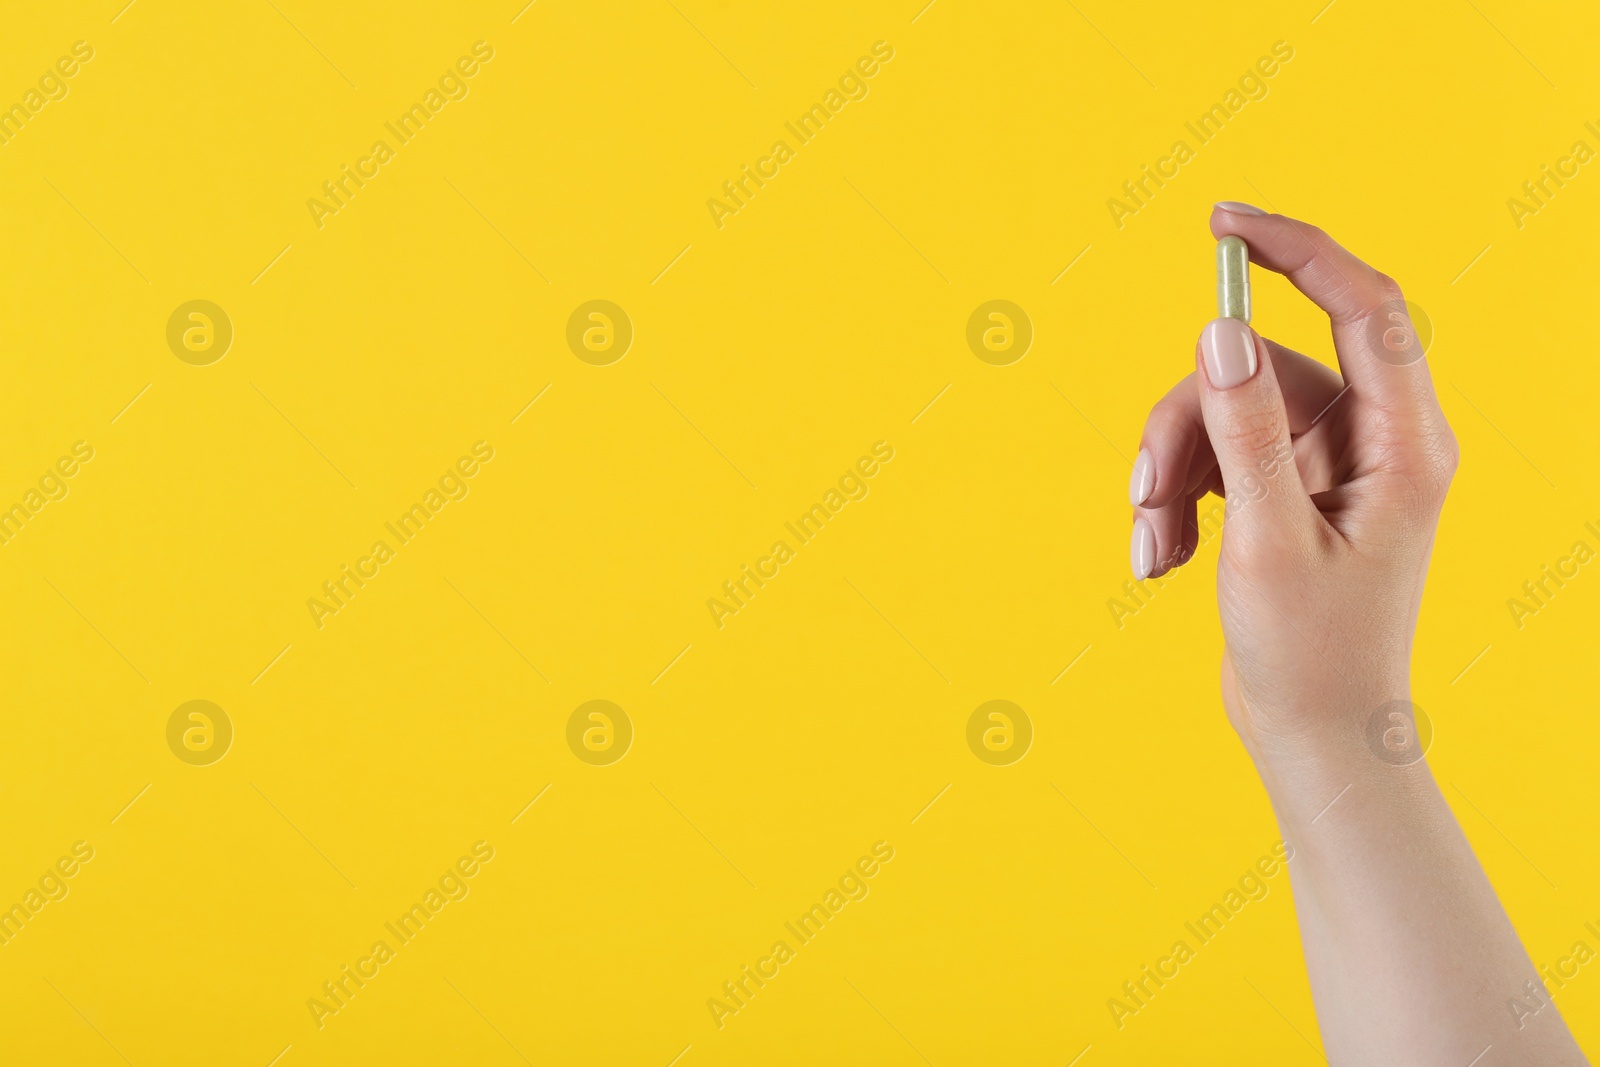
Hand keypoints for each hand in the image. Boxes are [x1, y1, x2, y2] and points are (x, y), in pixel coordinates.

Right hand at [1130, 205, 1457, 758]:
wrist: (1314, 736)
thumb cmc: (1314, 655)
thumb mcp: (1268, 540)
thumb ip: (1246, 430)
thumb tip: (1223, 330)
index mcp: (1404, 444)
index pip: (1363, 306)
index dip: (1298, 250)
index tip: (1223, 223)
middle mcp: (1371, 441)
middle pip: (1264, 369)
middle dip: (1189, 420)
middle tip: (1144, 487)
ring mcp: (1324, 466)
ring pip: (1226, 412)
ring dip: (1171, 470)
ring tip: (1152, 547)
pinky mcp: (1283, 491)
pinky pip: (1216, 454)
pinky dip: (1178, 496)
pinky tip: (1165, 557)